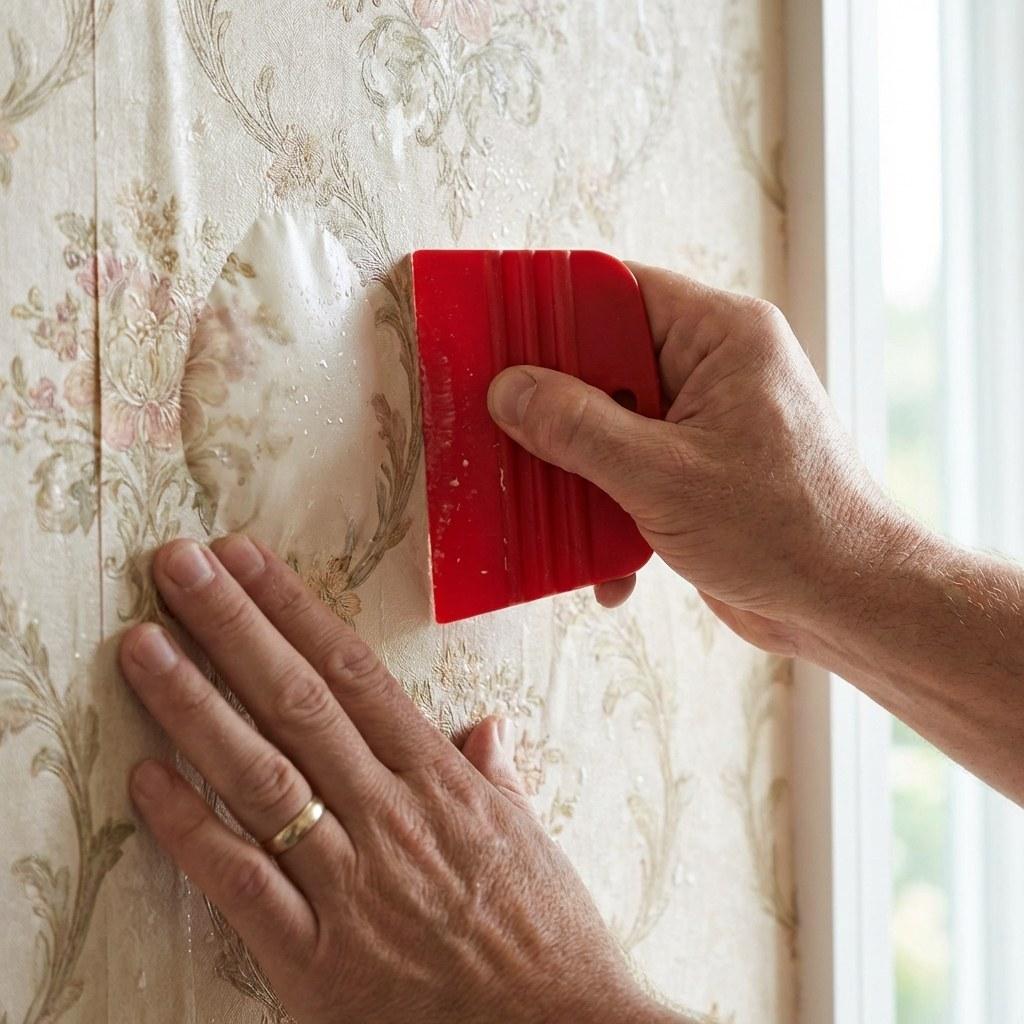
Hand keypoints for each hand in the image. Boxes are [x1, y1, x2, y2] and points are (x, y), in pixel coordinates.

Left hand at [120, 536, 676, 1023]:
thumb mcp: (527, 836)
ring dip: (195, 704)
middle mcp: (391, 814)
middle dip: (232, 625)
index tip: (248, 560)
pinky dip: (192, 829)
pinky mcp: (319, 959)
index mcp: (442, 778)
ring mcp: (352, 882)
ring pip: (261, 774)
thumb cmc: (549, 934)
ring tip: (144, 647)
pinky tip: (147, 780)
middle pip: (297, 701)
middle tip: (179, 566)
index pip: (353, 671)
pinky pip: (244, 884)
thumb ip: (493, 775)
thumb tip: (485, 729)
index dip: (294, 608)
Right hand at [487, 263, 910, 655]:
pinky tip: (609, 563)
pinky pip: (629, 471)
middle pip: (605, 362)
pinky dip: (609, 512)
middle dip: (554, 407)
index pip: (618, 291)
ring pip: (609, 423)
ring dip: (577, 472)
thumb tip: (510, 391)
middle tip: (502, 431)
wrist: (846, 604)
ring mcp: (704, 422)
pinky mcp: (696, 471)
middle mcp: (712, 369)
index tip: (496, 334)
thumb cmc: (785, 529)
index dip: (552, 308)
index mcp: (721, 336)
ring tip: (548, 508)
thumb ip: (579, 428)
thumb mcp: (663, 475)